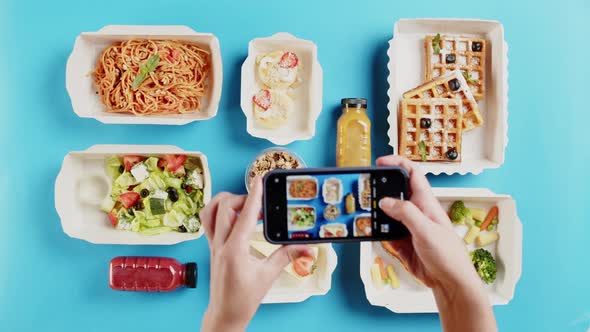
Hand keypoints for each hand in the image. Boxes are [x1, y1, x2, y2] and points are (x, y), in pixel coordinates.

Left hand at [199, 177, 310, 331]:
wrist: (225, 314)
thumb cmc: (244, 299)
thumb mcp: (269, 276)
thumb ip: (287, 256)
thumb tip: (307, 247)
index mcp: (234, 250)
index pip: (245, 215)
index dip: (254, 196)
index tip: (259, 181)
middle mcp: (220, 244)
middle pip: (225, 207)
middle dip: (243, 199)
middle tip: (260, 205)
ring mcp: (213, 245)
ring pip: (210, 211)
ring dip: (226, 202)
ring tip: (243, 206)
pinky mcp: (211, 247)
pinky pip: (207, 222)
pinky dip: (217, 212)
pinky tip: (232, 216)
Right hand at [376, 155, 495, 331]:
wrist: (450, 282)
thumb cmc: (448, 255)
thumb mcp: (426, 230)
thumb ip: (406, 213)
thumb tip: (385, 201)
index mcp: (425, 202)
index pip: (411, 173)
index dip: (397, 163)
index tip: (380, 162)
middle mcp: (416, 211)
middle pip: (394, 192)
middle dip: (380, 190)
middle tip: (365, 191)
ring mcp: (408, 226)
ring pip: (387, 213)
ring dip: (376, 215)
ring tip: (365, 216)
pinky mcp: (402, 241)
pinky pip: (385, 233)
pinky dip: (378, 233)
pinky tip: (374, 235)